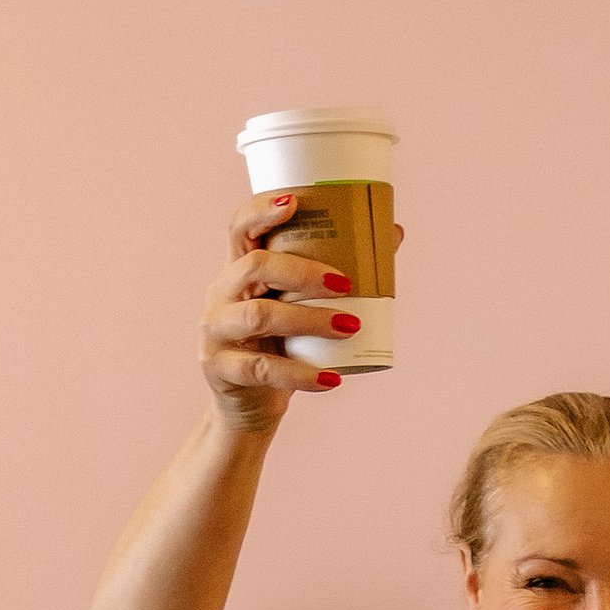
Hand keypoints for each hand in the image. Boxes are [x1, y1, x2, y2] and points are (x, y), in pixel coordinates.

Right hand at [199, 194, 378, 427]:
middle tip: (346, 283)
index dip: (260, 211)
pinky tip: (332, 378)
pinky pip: (261, 369)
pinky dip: (300, 374)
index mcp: (238, 273)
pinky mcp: (221, 369)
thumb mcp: (302, 311)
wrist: (250, 407)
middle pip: (254, 267)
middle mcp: (220, 295)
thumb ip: (334, 279)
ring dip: (309, 319)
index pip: (239, 229)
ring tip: (351, 326)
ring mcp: (215, 332)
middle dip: (302, 270)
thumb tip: (393, 233)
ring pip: (258, 315)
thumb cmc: (282, 350)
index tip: (293, 201)